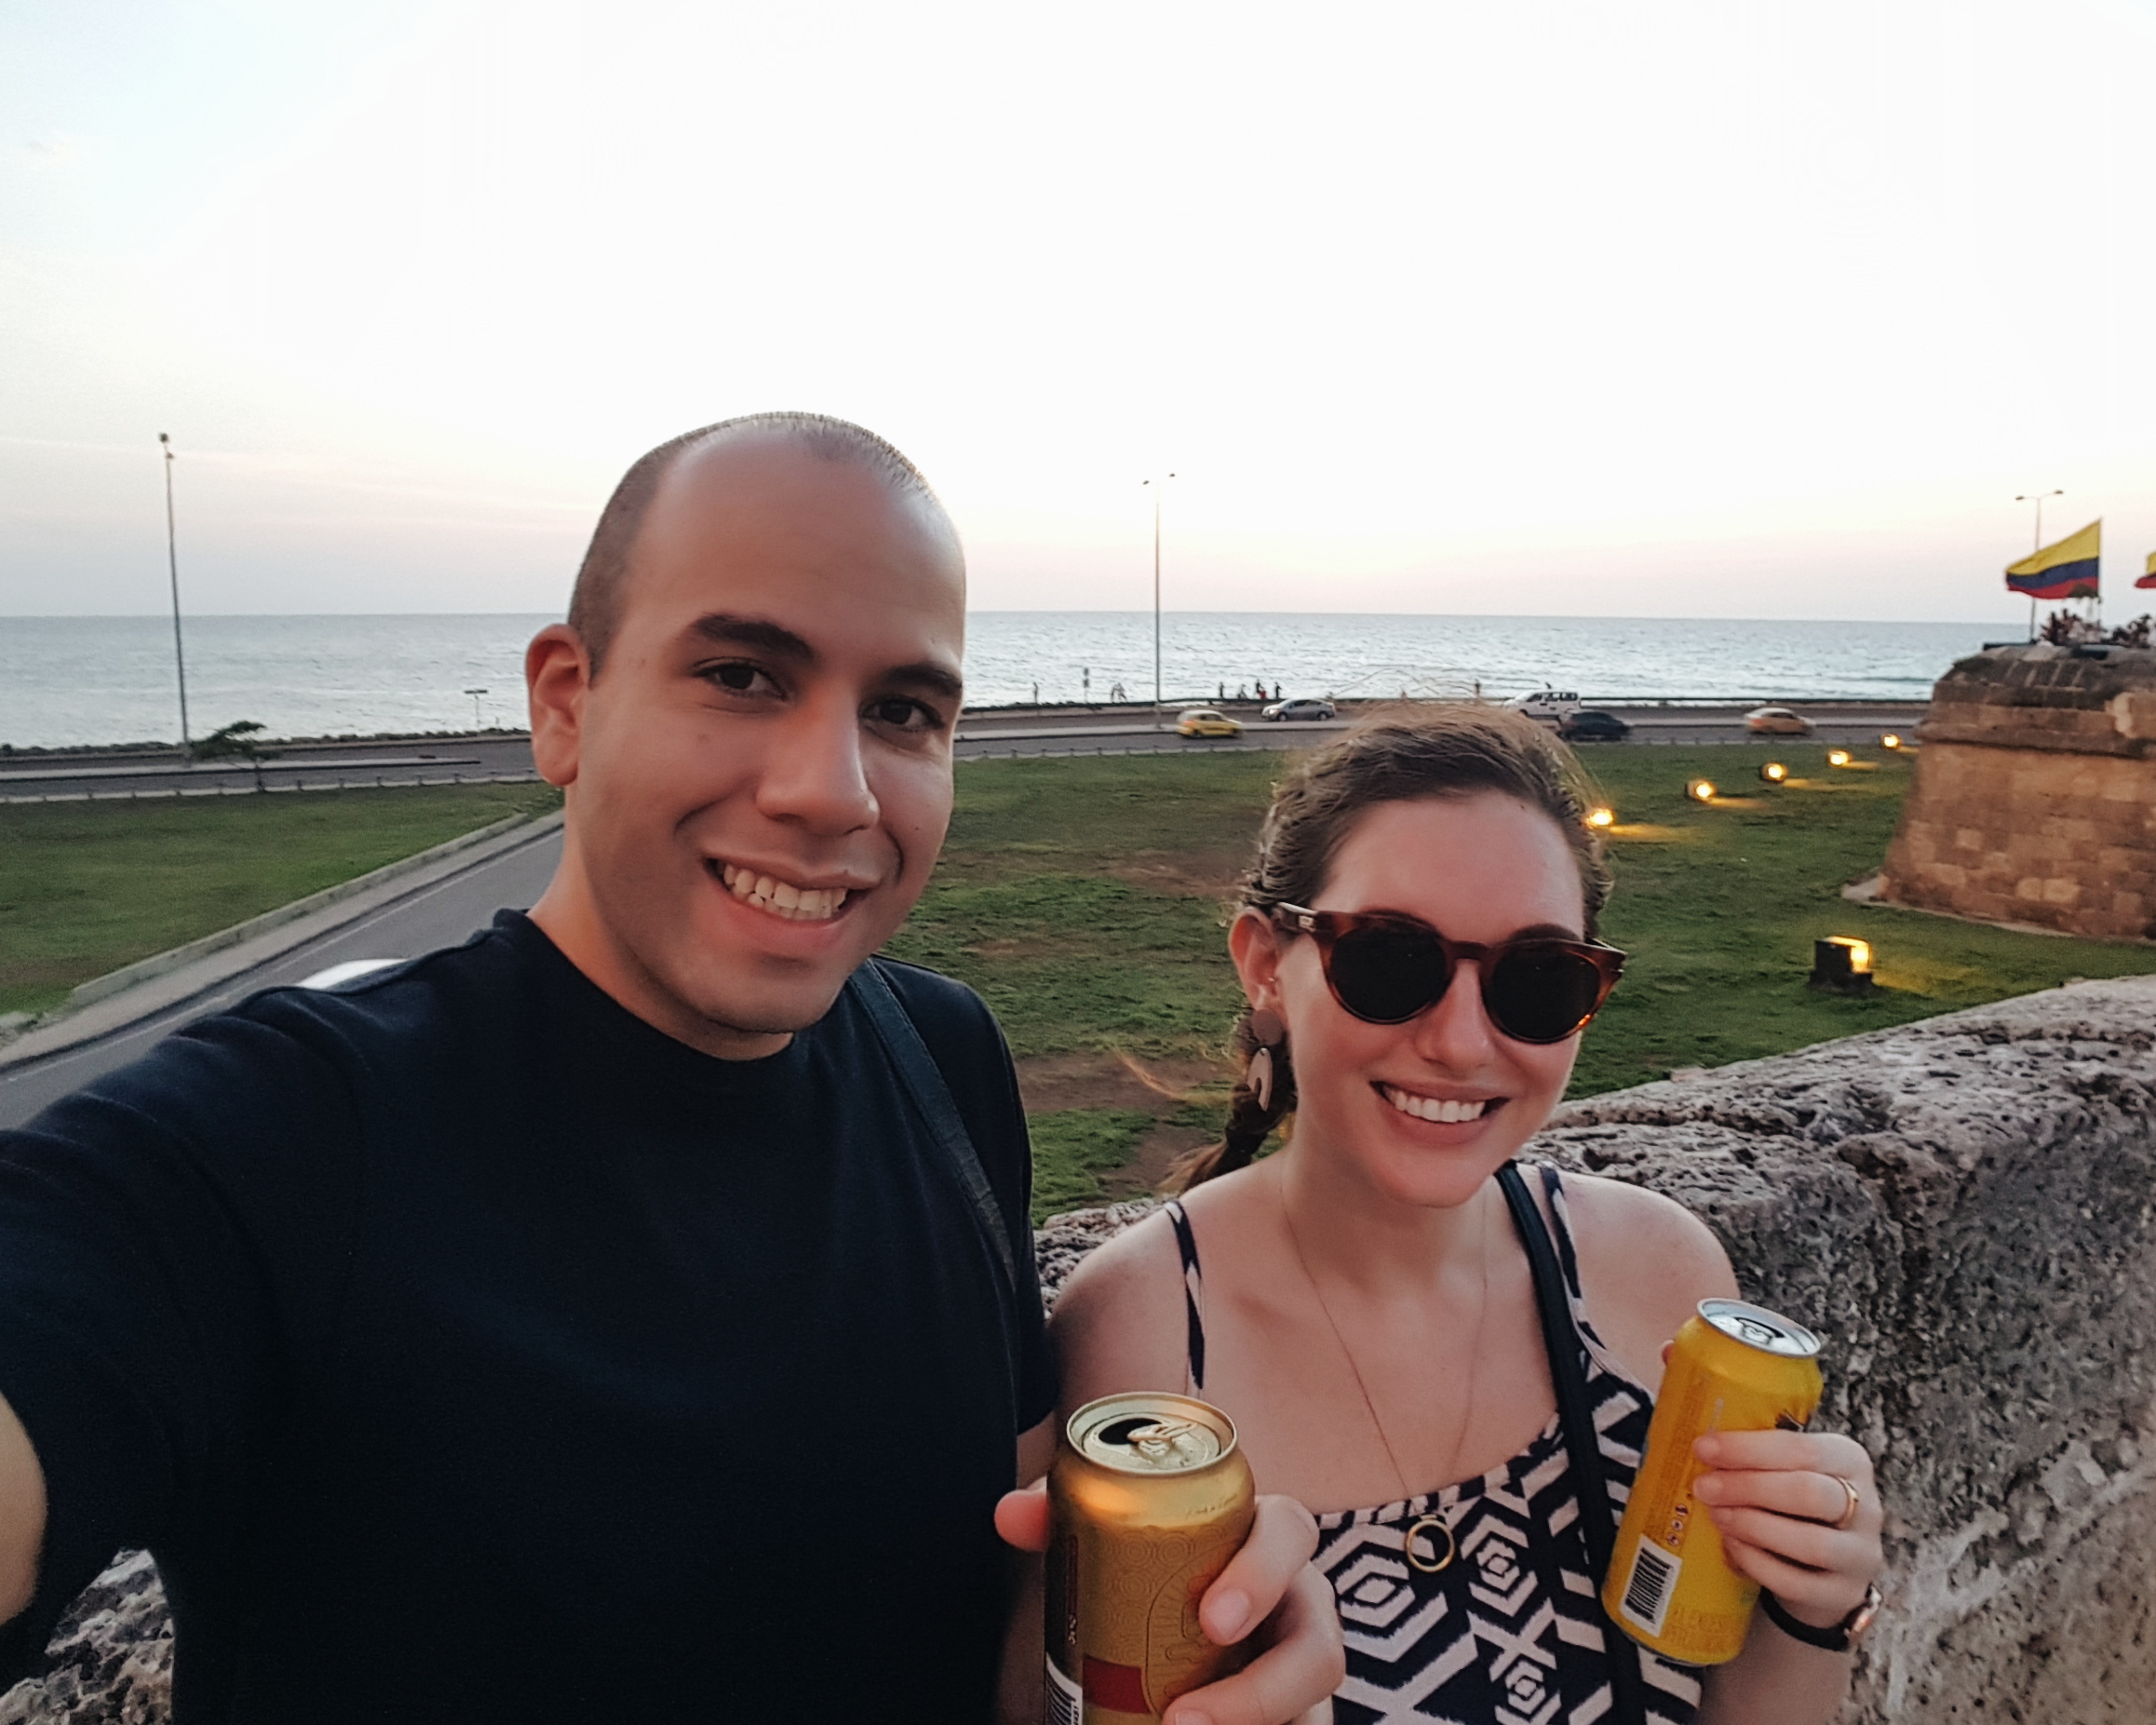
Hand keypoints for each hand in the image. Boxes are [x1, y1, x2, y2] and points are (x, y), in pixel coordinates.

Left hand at [995, 1486, 1342, 1723]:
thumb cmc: (1149, 1564)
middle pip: (1318, 1647)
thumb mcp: (1108, 1537)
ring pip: (1315, 1708)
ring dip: (1260, 1723)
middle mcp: (1299, 1605)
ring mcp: (1300, 1671)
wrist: (1164, 1613)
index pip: (1290, 1533)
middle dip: (1264, 1689)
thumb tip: (1009, 1516)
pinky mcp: (1292, 1714)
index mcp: (1265, 1538)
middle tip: (1183, 1717)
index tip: (1212, 1619)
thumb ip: (1061, 1516)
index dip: (1262, 1574)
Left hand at [1691, 1428, 1882, 1634]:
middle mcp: (1867, 1507)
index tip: (1703, 1447)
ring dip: (1753, 1526)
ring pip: (1810, 1542)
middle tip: (1704, 1486)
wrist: (1822, 1566)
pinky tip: (1731, 1546)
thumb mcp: (1788, 1469)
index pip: (1803, 1449)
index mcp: (1849, 1460)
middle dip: (1749, 1487)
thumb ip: (1757, 1455)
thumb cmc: (1796, 1504)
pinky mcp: (1843, 1594)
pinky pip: (1796, 1583)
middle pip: (1809, 1493)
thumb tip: (1702, 1443)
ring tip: (1716, 1515)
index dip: (1749, 1448)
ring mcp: (1859, 1555)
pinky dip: (1757, 1563)